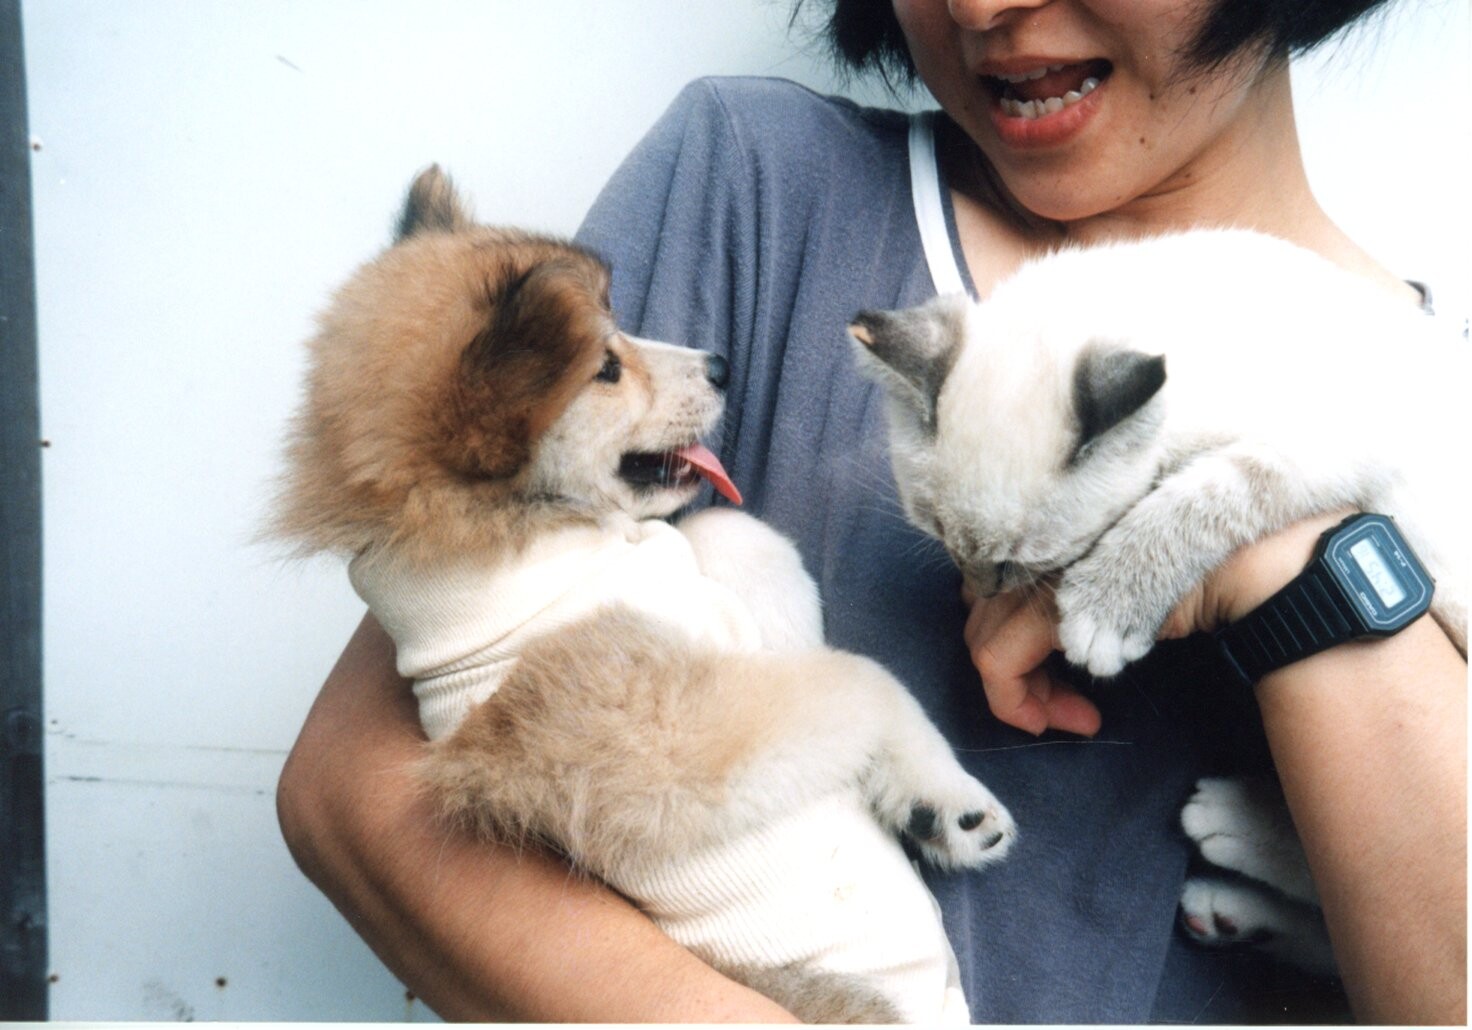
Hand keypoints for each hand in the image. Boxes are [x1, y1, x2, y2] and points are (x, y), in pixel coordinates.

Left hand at [963, 511, 1352, 735]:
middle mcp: (1033, 539)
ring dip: (1025, 693)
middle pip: (982, 613)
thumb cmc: (1205, 555)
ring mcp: (1035, 568)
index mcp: (1050, 521)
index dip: (1012, 629)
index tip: (1054, 667)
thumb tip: (1055, 624)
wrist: (1247, 557)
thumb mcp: (1130, 559)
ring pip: (984, 641)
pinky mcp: (1046, 606)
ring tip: (1074, 716)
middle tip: (1064, 703)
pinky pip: (998, 663)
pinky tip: (1079, 720)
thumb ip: (1085, 577)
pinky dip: (1019, 702)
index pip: (992, 578)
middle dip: (1018, 667)